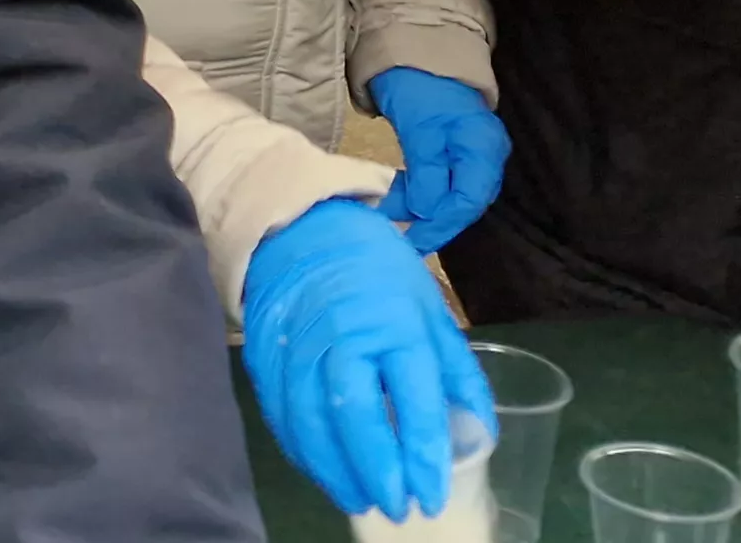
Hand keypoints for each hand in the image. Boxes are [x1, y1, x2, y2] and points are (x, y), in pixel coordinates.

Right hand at [241, 197, 492, 522]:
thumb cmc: (379, 274)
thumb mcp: (431, 312)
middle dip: (377, 470)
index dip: (422, 453)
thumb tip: (477, 434)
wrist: (302, 232)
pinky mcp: (263, 357)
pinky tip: (325, 471)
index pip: (413, 398)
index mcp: (395, 323)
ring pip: (310, 421)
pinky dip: (302, 451)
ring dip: (335, 471)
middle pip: (354, 413)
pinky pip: (281, 415)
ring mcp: (296, 346)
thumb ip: (454, 374)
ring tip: (361, 501)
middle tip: (396, 508)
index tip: (431, 495)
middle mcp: (342, 335)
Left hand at [368, 67, 507, 253]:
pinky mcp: (455, 151)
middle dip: (432, 221)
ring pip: (452, 194)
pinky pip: (444, 182)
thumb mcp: (419, 129)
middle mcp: (484, 155)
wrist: (417, 50)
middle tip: (401, 238)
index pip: (469, 200)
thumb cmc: (420, 87)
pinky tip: (400, 201)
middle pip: (464, 201)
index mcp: (483, 148)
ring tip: (391, 218)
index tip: (413, 240)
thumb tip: (428, 213)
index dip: (442, 224)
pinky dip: (422, 193)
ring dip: (423, 208)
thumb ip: (427, 172)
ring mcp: (471, 153)